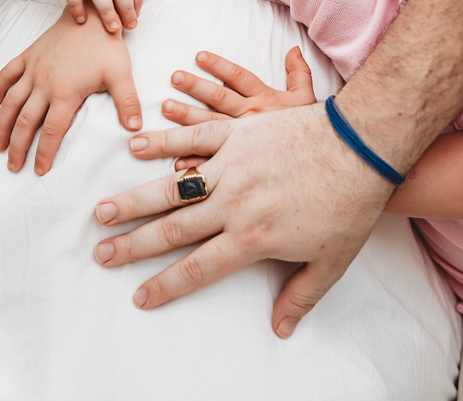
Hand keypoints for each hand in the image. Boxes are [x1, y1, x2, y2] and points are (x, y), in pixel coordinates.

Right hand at [0, 9, 142, 174]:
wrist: (92, 13)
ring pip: (11, 102)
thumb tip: (135, 129)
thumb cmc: (108, 45)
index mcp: (66, 92)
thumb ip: (127, 103)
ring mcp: (33, 69)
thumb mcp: (122, 74)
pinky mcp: (28, 55)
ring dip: (2, 125)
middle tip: (13, 167)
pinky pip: (6, 73)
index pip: (52, 131)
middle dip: (18, 147)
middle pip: (26, 122)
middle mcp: (44, 83)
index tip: (40, 170)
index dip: (45, 153)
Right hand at [94, 105, 394, 338]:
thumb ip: (300, 296)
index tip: (139, 295)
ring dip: (134, 199)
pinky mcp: (238, 133)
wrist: (361, 146)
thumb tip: (280, 330)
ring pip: (172, 186)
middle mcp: (233, 204)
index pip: (197, 268)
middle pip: (172, 230)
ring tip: (101, 210)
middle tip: (101, 254)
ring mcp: (232, 165)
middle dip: (132, 246)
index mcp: (251, 238)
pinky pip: (193, 137)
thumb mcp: (332, 261)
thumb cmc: (350, 204)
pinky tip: (135, 145)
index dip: (165, 285)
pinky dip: (163, 141)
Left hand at [159, 48, 314, 168]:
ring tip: (165, 108)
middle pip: (219, 100)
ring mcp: (246, 144)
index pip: (240, 78)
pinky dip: (197, 164)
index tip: (198, 56)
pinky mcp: (244, 168)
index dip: (219, 66)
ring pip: (212, 128)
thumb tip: (294, 49)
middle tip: (174, 77)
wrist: (333, 161)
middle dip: (195, 89)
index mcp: (267, 101)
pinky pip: (217, 165)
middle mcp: (253, 119)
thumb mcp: (308, 100)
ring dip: (186, 119)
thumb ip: (299, 74)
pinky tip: (177, 163)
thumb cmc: (316, 131)